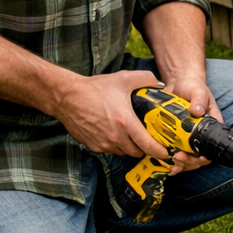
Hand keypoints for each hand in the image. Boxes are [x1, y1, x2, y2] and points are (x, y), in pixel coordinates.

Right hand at [54, 70, 170, 159]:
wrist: (66, 96)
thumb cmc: (94, 89)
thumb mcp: (122, 79)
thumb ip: (144, 79)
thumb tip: (158, 84)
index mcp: (126, 123)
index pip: (148, 146)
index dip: (160, 151)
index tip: (166, 152)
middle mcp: (116, 137)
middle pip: (137, 152)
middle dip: (143, 148)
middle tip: (146, 140)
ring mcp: (103, 143)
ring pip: (123, 152)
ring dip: (128, 147)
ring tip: (129, 135)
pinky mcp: (93, 146)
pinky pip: (109, 150)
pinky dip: (114, 145)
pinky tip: (112, 133)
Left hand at [160, 75, 223, 173]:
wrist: (179, 83)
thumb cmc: (194, 88)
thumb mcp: (199, 91)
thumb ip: (199, 100)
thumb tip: (197, 111)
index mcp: (211, 129)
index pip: (212, 149)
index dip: (206, 157)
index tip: (199, 157)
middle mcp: (200, 137)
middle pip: (198, 158)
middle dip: (189, 162)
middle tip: (178, 157)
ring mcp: (186, 139)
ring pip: (186, 158)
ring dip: (179, 164)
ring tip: (171, 162)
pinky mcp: (174, 137)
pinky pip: (173, 152)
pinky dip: (168, 159)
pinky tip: (163, 163)